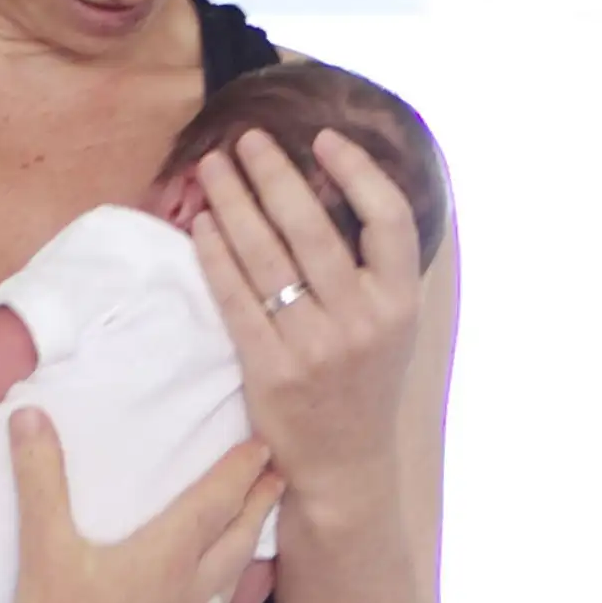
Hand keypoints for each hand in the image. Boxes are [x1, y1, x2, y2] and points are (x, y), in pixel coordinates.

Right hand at [0, 407, 282, 602]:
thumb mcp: (43, 544)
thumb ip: (40, 476)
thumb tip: (29, 413)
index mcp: (166, 555)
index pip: (214, 503)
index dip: (239, 471)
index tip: (263, 446)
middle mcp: (187, 588)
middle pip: (236, 537)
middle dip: (259, 503)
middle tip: (279, 476)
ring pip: (231, 576)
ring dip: (249, 545)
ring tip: (259, 527)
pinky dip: (229, 587)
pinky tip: (219, 594)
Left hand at [191, 127, 423, 505]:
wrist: (344, 464)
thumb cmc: (362, 381)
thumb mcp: (390, 324)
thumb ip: (370, 267)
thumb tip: (327, 187)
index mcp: (400, 302)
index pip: (388, 218)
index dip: (357, 171)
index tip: (323, 139)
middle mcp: (363, 321)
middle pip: (313, 228)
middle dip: (275, 174)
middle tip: (247, 138)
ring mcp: (315, 346)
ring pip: (267, 257)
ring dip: (235, 202)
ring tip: (212, 167)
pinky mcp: (270, 369)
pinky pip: (236, 298)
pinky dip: (216, 255)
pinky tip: (201, 225)